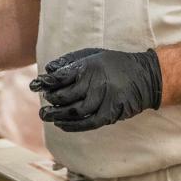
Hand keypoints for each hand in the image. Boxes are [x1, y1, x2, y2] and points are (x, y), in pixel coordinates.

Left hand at [30, 48, 161, 131]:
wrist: (144, 76)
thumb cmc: (114, 64)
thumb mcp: (93, 54)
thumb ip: (70, 61)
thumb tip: (49, 68)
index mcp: (89, 66)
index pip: (61, 76)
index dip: (46, 82)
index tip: (35, 85)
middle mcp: (95, 83)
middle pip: (65, 95)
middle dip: (50, 100)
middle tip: (43, 103)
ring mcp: (103, 99)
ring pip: (74, 111)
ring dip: (57, 115)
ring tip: (46, 115)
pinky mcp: (110, 113)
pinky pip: (88, 123)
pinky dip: (72, 126)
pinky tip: (61, 124)